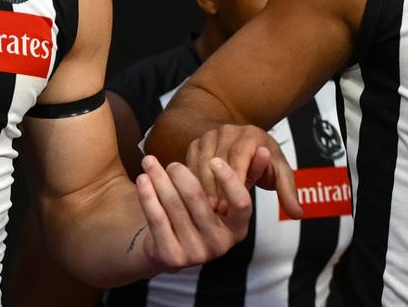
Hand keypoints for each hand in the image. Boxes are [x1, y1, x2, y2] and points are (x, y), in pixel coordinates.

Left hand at [133, 155, 251, 271]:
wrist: (168, 247)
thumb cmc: (200, 214)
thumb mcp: (223, 198)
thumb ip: (246, 174)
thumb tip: (265, 150)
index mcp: (237, 229)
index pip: (241, 204)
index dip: (229, 180)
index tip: (215, 159)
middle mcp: (219, 245)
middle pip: (199, 199)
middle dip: (181, 174)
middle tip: (171, 163)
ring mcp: (195, 253)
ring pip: (174, 205)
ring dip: (159, 178)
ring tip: (150, 161)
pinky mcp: (171, 257)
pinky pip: (157, 218)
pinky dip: (148, 195)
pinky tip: (142, 179)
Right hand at [186, 124, 301, 218]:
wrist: (241, 141)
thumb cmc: (262, 159)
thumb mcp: (279, 172)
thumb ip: (288, 192)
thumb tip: (298, 214)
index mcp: (251, 135)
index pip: (239, 156)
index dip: (234, 181)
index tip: (231, 205)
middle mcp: (228, 131)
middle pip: (217, 160)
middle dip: (216, 188)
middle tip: (217, 211)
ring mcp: (209, 135)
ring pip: (201, 163)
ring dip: (202, 187)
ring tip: (206, 208)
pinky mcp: (196, 143)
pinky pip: (190, 163)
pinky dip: (192, 182)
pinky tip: (196, 199)